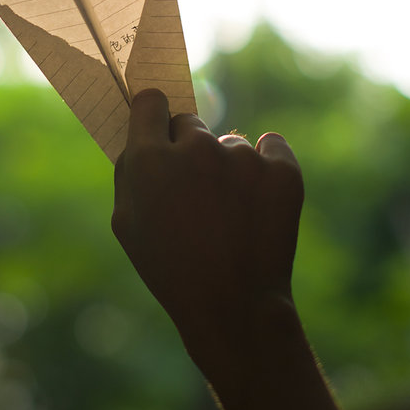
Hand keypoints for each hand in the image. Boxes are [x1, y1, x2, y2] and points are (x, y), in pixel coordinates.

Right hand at [112, 89, 303, 380]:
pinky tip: (258, 203)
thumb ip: (131, 170)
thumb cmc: (171, 268)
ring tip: (229, 216)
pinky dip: (267, 167)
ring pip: (230, 144)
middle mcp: (196, 147)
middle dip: (188, 148)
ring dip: (227, 167)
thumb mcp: (127, 224)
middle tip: (194, 191)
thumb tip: (142, 133)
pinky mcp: (281, 168)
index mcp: (150, 158)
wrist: (234, 306)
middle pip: (189, 123)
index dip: (153, 116)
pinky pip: (272, 148)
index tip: (158, 125)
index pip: (151, 102)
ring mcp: (242, 156)